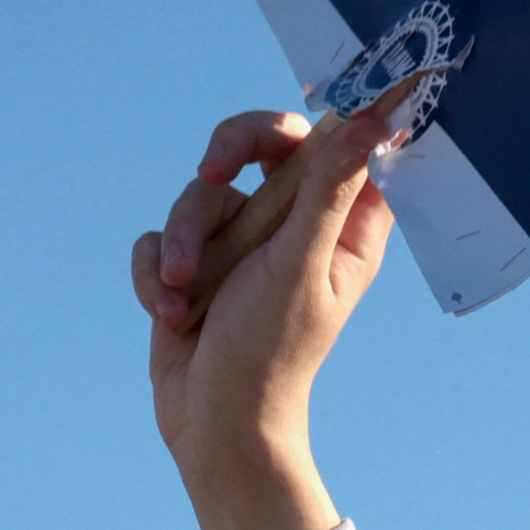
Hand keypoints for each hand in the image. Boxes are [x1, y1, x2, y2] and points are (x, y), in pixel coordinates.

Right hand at [128, 97, 401, 529]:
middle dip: (228, 150)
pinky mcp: (193, 262)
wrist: (213, 424)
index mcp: (338, 224)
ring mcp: (240, 242)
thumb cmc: (270, 354)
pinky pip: (161, 235)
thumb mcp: (300, 265)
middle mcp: (292, 224)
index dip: (329, 116)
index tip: (314, 105)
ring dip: (184, 242)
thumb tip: (371, 118)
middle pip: (262, 140)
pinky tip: (172, 311)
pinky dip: (158, 272)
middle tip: (212, 166)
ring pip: (200, 191)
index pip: (342, 141)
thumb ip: (328, 190)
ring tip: (185, 292)